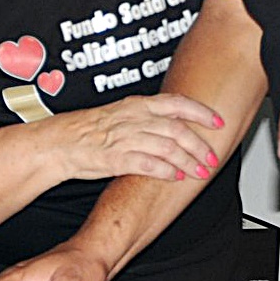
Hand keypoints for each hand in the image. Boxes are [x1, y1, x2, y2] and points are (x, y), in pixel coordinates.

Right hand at [57, 94, 223, 182]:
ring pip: (168, 147)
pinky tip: (175, 177)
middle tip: (211, 157)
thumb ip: (147, 117)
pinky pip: (149, 164)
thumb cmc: (89, 130)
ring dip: (188, 162)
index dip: (201, 112)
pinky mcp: (118, 158)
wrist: (61, 142)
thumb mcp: (121, 114)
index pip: (177, 103)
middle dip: (200, 145)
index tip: (218, 122)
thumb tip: (171, 123)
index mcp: (136, 105)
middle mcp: (134, 119)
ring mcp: (127, 138)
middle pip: (178, 129)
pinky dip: (166, 171)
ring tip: (199, 172)